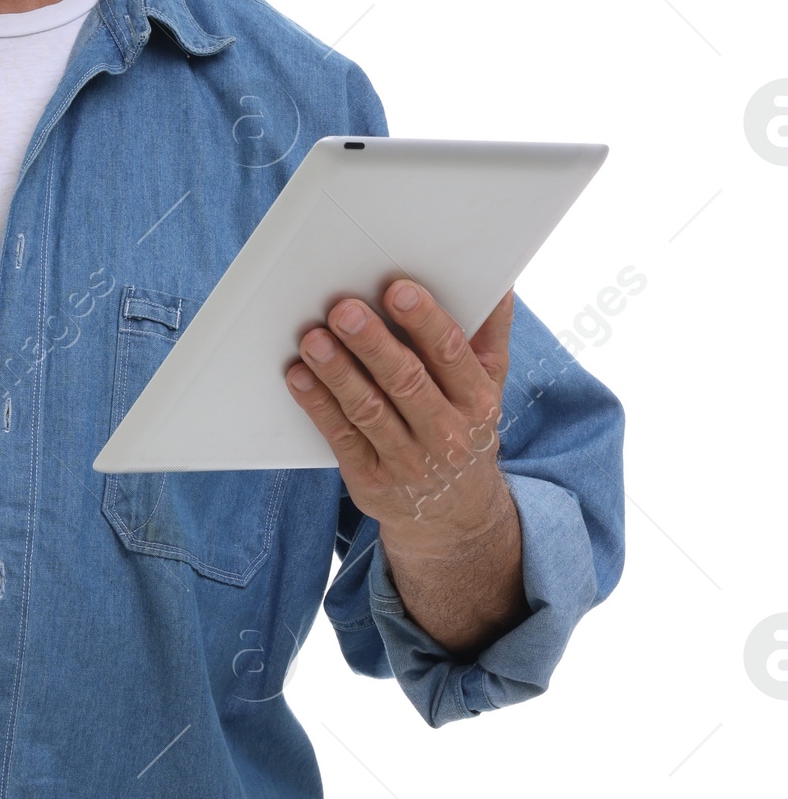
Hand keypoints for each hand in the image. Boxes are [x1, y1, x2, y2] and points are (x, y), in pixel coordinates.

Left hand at [284, 280, 526, 652]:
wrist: (454, 517)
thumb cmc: (463, 429)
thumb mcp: (488, 387)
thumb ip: (489, 334)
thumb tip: (499, 281)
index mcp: (477, 402)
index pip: (451, 355)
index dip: (424, 321)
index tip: (397, 289)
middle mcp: (445, 433)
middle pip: (405, 381)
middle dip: (373, 343)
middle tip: (343, 309)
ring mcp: (406, 461)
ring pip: (368, 410)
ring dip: (338, 372)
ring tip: (313, 338)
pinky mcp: (370, 481)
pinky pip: (340, 437)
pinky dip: (317, 405)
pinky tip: (299, 376)